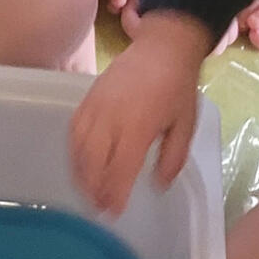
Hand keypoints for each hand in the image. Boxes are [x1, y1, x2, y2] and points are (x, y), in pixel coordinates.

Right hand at [71, 11, 211, 214]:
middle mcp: (113, 117)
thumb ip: (173, 158)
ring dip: (81, 176)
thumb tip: (158, 186)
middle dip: (94, 189)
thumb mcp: (185, 125)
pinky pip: (73, 133)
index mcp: (140, 125)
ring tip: (88, 192)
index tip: (114, 212)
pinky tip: (81, 166)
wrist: (163, 46)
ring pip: (79, 150)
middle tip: (99, 208)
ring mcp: (96, 107)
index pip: (120, 167)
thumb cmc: (177, 88)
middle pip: (94, 162)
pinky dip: (74, 154)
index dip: (115, 193)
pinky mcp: (87, 100)